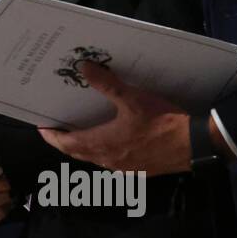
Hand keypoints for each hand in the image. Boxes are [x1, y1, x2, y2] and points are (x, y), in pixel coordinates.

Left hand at [38, 62, 192, 174]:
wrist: (195, 145)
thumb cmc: (162, 122)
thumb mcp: (133, 98)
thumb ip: (107, 84)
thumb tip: (84, 67)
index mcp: (102, 144)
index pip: (66, 144)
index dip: (52, 136)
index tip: (41, 127)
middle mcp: (108, 160)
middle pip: (77, 153)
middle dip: (64, 141)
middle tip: (55, 128)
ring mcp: (124, 168)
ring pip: (94, 158)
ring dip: (83, 147)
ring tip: (78, 131)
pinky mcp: (138, 170)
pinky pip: (111, 161)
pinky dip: (102, 151)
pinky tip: (109, 140)